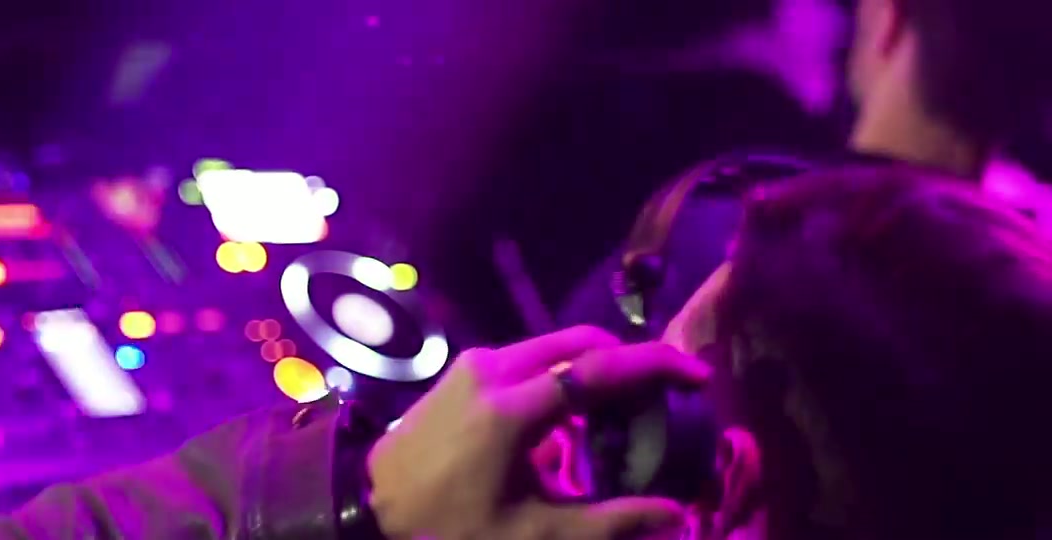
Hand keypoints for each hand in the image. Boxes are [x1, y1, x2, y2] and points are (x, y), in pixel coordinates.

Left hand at [367, 326, 710, 539]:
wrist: (366, 511)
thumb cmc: (449, 530)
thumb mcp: (532, 535)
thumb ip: (610, 523)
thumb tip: (677, 516)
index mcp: (510, 409)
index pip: (601, 370)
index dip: (657, 367)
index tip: (698, 375)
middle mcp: (492, 370)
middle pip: (580, 345)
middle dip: (629, 361)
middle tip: (664, 395)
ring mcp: (471, 366)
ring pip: (552, 349)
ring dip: (593, 370)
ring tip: (623, 414)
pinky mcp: (459, 372)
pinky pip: (524, 360)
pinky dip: (560, 376)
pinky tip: (574, 416)